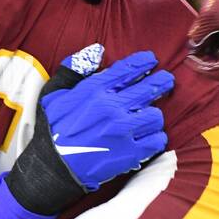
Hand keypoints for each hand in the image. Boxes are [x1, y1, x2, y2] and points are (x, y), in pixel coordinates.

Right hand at [6, 44, 173, 213]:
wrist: (52, 167)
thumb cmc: (53, 130)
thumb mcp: (54, 94)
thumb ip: (74, 69)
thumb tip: (97, 50)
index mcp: (94, 91)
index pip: (126, 69)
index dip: (143, 62)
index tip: (151, 60)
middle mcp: (111, 107)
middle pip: (149, 88)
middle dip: (162, 82)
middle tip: (166, 81)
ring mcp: (122, 131)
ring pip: (156, 116)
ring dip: (153, 116)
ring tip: (148, 118)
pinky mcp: (130, 154)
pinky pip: (157, 141)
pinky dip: (155, 139)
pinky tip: (148, 138)